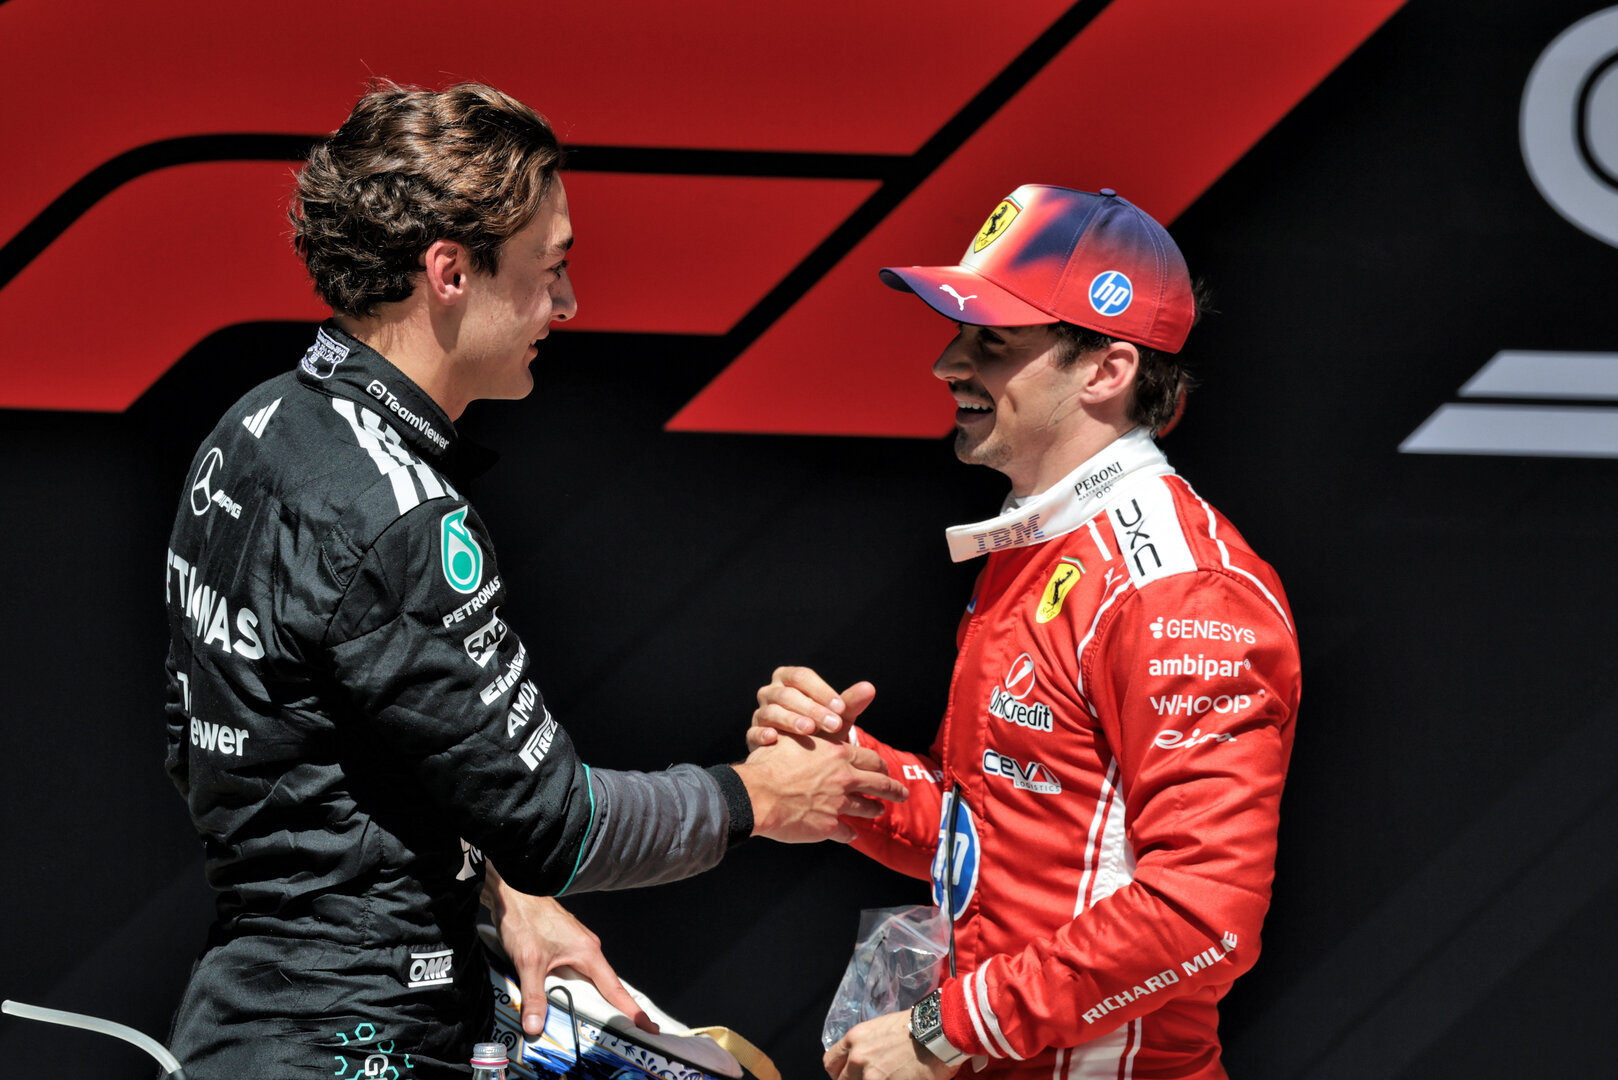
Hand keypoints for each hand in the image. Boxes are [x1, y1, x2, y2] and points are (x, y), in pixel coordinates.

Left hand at [483, 861, 657, 1034]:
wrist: (514, 892)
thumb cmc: (526, 918)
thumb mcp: (528, 962)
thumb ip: (534, 997)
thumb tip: (535, 1025)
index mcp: (587, 952)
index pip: (614, 989)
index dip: (631, 1010)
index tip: (647, 1025)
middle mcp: (587, 947)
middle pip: (604, 984)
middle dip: (614, 1007)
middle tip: (627, 1029)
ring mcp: (576, 943)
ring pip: (588, 977)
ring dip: (590, 996)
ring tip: (596, 1019)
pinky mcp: (564, 942)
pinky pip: (576, 969)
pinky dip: (575, 985)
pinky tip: (565, 995)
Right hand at [734, 732, 906, 842]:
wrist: (758, 792)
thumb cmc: (771, 760)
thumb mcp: (796, 732)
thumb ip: (816, 731)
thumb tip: (824, 722)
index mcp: (838, 754)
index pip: (870, 759)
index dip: (880, 765)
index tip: (885, 769)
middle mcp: (844, 778)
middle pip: (877, 784)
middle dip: (892, 789)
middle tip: (901, 793)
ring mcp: (837, 803)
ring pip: (865, 808)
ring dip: (874, 810)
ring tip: (879, 811)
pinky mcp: (827, 826)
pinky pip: (845, 831)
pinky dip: (850, 833)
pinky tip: (852, 834)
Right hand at [749, 665, 875, 749]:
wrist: (799, 756)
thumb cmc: (820, 729)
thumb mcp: (835, 716)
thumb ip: (849, 703)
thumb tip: (870, 688)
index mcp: (789, 680)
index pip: (802, 677)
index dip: (821, 691)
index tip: (840, 708)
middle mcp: (771, 693)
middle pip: (787, 694)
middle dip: (811, 708)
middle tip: (833, 724)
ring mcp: (760, 713)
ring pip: (771, 711)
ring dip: (790, 720)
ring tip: (809, 731)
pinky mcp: (752, 734)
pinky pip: (753, 731)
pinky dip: (762, 734)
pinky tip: (774, 739)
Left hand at [823, 1010, 959, 1079]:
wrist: (940, 1031)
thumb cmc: (916, 1027)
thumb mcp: (882, 1030)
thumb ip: (867, 1046)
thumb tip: (868, 1062)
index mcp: (854, 1039)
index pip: (831, 1063)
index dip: (840, 1073)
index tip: (849, 1076)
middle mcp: (857, 1058)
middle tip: (873, 1078)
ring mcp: (871, 1076)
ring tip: (893, 1077)